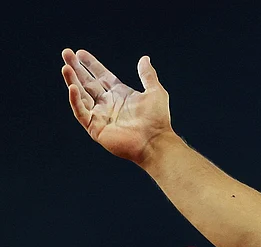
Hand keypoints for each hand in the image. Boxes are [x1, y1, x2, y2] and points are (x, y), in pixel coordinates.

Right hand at [61, 49, 173, 164]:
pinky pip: (81, 111)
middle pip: (87, 82)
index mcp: (120, 94)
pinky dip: (76, 100)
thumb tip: (145, 58)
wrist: (155, 142)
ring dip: (72, 80)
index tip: (79, 53)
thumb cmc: (158, 120)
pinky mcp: (95, 127)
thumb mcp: (155, 92)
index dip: (90, 64)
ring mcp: (100, 115)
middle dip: (76, 68)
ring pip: (81, 95)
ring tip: (65, 67)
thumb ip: (147, 75)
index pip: (101, 76)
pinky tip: (72, 88)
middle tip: (66, 53)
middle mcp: (108, 103)